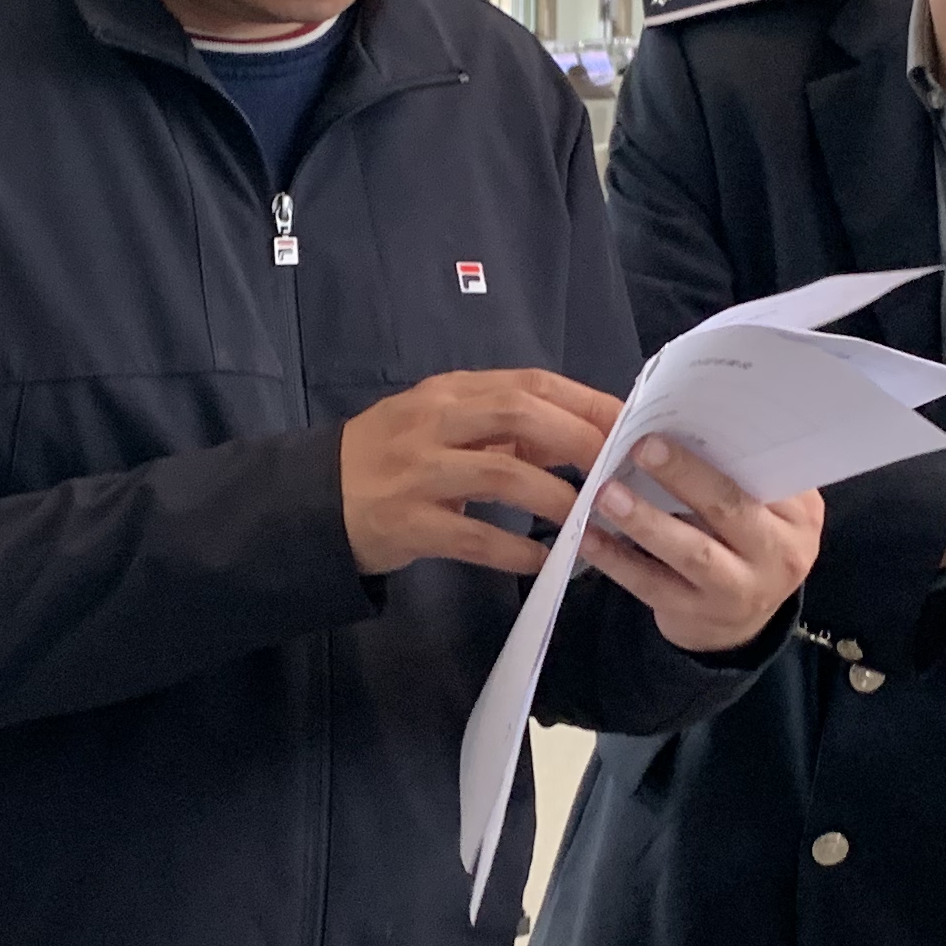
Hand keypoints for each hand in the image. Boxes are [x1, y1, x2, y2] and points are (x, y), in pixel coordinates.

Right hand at [340, 370, 622, 577]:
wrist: (314, 502)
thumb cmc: (391, 460)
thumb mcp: (445, 428)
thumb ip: (505, 430)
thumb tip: (582, 438)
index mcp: (451, 393)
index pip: (530, 383)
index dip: (585, 401)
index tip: (631, 422)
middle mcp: (435, 423)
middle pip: (520, 415)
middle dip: (579, 439)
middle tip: (620, 469)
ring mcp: (419, 473)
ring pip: (501, 474)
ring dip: (555, 497)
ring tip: (588, 519)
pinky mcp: (408, 523)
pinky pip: (472, 536)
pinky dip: (514, 549)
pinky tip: (542, 561)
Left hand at [583, 438, 824, 652]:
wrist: (739, 624)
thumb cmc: (746, 541)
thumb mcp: (763, 508)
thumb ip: (739, 470)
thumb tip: (681, 417)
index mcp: (799, 514)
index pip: (768, 469)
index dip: (728, 441)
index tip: (686, 413)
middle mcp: (780, 554)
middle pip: (730, 508)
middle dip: (685, 475)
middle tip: (643, 447)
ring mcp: (739, 591)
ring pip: (692, 552)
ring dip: (646, 520)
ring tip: (607, 492)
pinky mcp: (698, 616)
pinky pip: (652, 586)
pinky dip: (617, 559)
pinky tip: (588, 535)